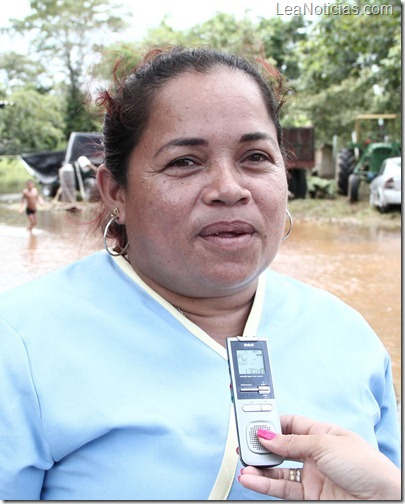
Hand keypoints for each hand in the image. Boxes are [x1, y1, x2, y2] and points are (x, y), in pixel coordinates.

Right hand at [238, 415, 400, 499]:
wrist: (381, 499)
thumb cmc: (365, 466)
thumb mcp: (324, 443)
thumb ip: (292, 441)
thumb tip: (267, 435)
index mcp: (321, 433)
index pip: (290, 424)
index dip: (272, 423)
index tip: (254, 424)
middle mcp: (314, 454)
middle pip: (281, 447)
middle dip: (262, 446)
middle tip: (245, 444)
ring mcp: (311, 475)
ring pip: (278, 470)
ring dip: (260, 468)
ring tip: (245, 465)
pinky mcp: (309, 495)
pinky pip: (282, 488)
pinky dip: (264, 484)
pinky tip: (251, 479)